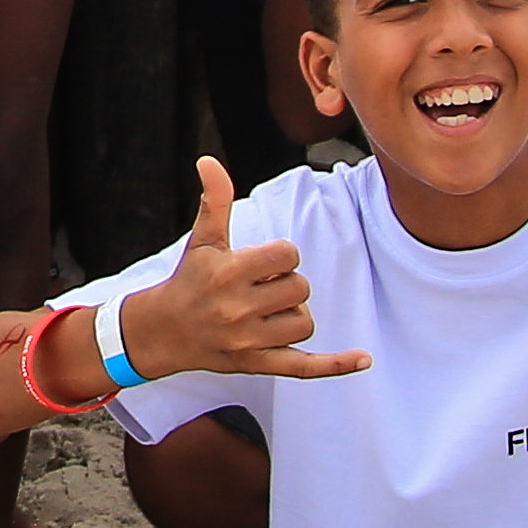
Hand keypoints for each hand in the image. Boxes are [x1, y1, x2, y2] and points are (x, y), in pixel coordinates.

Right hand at [113, 157, 370, 384]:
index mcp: (228, 272)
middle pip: (300, 288)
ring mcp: (249, 341)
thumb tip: (209, 160)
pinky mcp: (258, 365)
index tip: (261, 263)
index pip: (288, 255)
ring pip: (304, 322)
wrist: (162, 331)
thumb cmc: (189, 280)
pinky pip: (307, 367)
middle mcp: (238, 308)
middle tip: (259, 288)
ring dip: (292, 314)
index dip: (281, 255)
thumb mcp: (202, 240)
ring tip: (266, 312)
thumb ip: (214, 200)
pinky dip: (338, 364)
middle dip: (286, 284)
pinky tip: (365, 358)